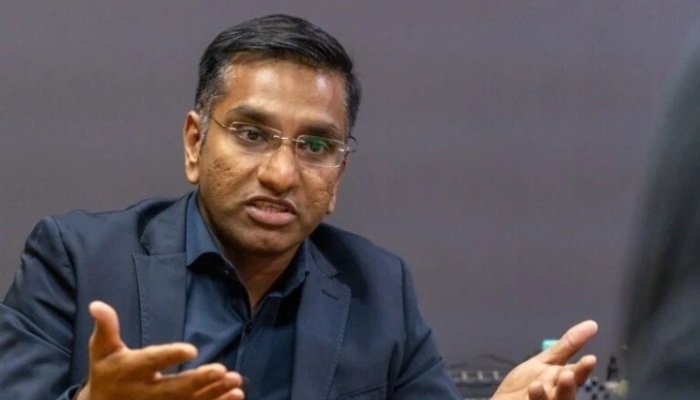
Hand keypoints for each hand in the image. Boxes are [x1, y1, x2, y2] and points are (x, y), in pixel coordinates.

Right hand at [76, 301, 244, 399]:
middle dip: (198, 381)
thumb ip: (106, 327)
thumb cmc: (107, 371)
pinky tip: (236, 395)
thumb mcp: (102, 349)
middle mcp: (145, 393)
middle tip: (221, 370)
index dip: (170, 356)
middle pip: (174, 389)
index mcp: (129, 371)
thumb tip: (97, 304)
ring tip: (235, 382)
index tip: (191, 349)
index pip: (151, 361)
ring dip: (214, 394)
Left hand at [492, 320, 597, 399]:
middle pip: (566, 395)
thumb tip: (592, 324)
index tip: (590, 358)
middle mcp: (558, 396)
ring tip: (537, 385)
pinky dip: (534, 399)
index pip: (577, 375)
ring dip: (545, 396)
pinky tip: (530, 389)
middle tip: (567, 375)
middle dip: (567, 386)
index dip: (583, 368)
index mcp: (564, 383)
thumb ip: (568, 346)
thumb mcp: (546, 361)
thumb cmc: (528, 383)